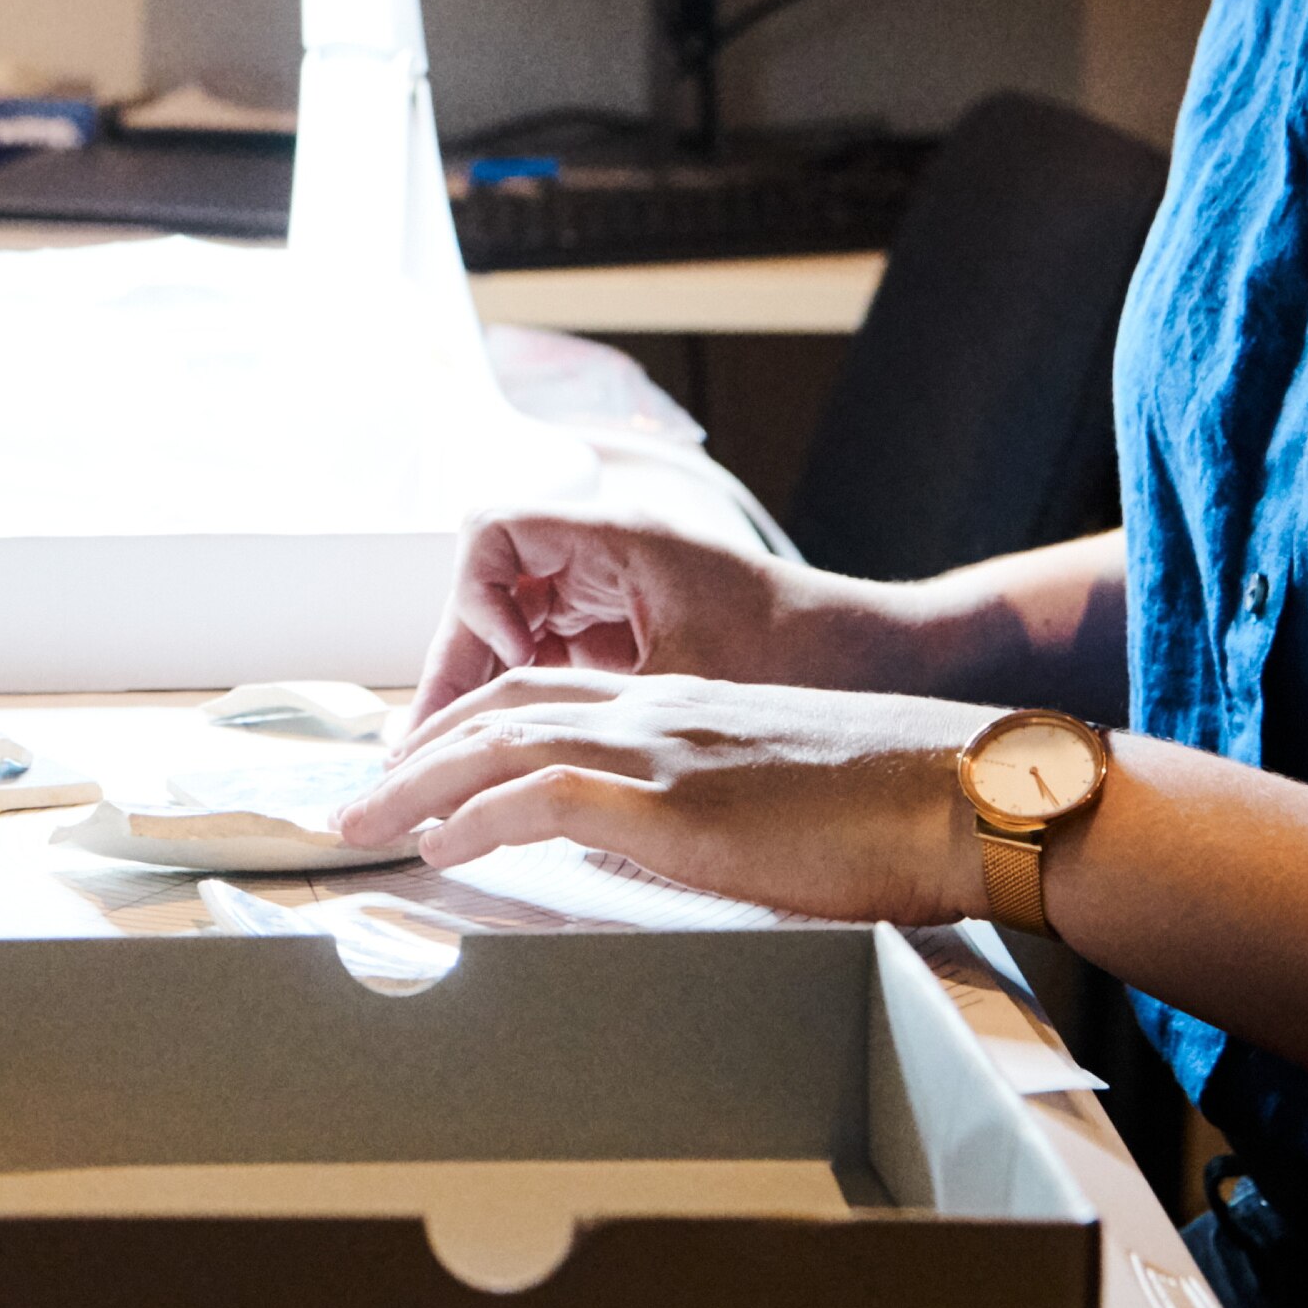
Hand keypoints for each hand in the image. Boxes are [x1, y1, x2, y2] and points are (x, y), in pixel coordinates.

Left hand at [333, 666, 989, 926]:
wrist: (961, 791)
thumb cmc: (894, 803)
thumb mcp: (779, 785)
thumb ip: (710, 798)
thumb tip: (664, 842)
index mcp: (682, 701)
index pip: (544, 694)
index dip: (470, 724)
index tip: (419, 761)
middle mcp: (658, 708)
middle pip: (500, 707)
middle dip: (415, 750)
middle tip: (354, 795)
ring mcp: (662, 749)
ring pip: (500, 743)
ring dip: (416, 783)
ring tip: (359, 821)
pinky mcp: (674, 801)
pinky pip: (543, 797)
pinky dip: (478, 817)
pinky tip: (439, 845)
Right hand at [411, 500, 898, 726]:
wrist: (892, 663)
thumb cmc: (809, 660)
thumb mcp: (691, 685)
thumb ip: (597, 711)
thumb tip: (514, 762)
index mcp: (619, 540)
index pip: (492, 534)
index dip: (476, 600)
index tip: (507, 660)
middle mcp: (609, 557)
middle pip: (490, 593)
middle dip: (452, 670)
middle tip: (416, 755)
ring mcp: (618, 596)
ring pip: (513, 632)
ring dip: (479, 694)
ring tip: (444, 773)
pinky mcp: (632, 637)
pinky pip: (550, 658)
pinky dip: (521, 706)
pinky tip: (504, 767)